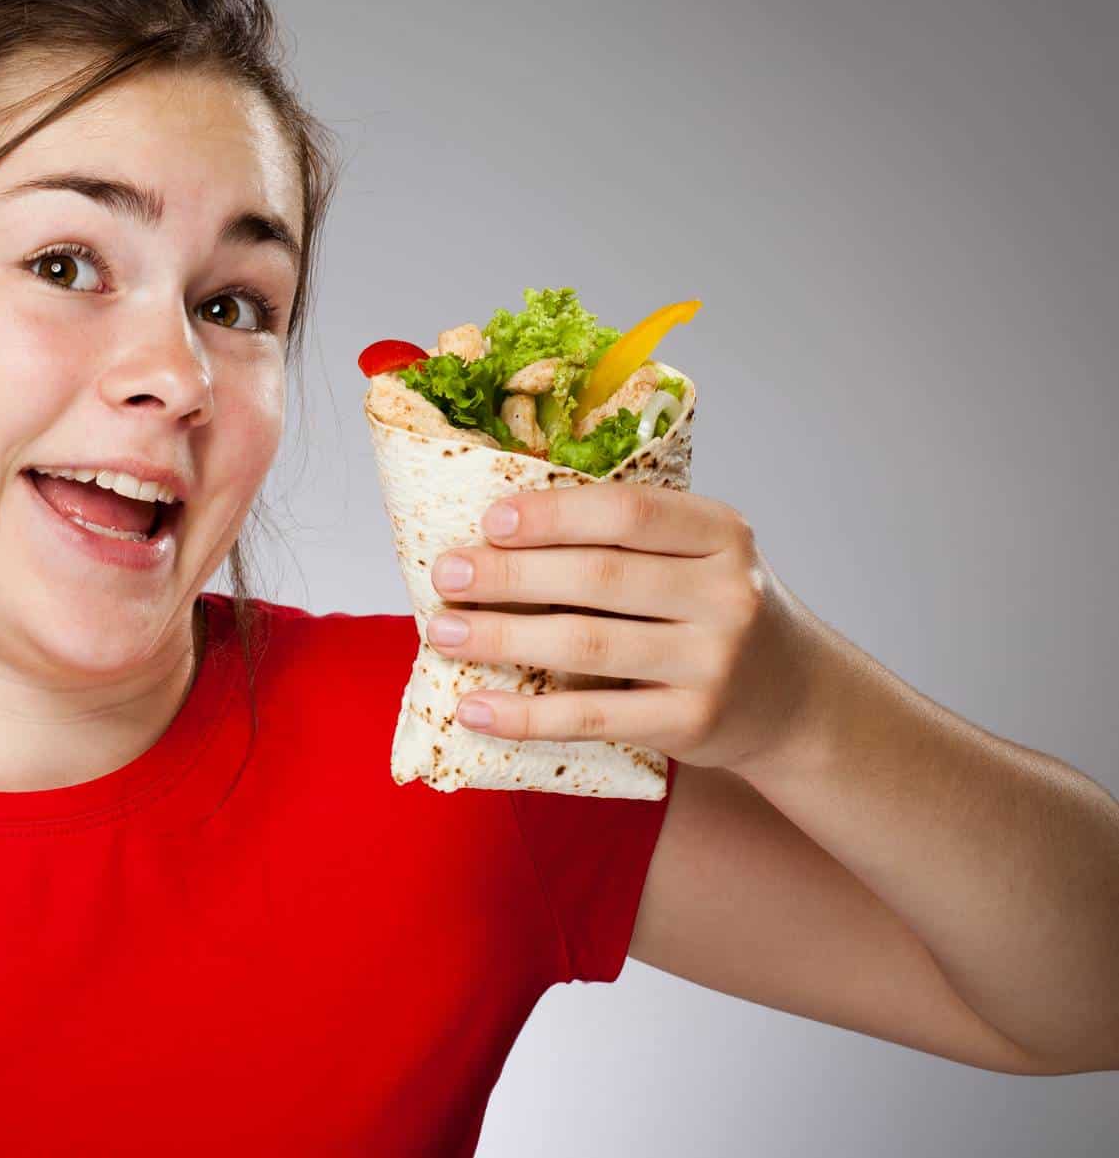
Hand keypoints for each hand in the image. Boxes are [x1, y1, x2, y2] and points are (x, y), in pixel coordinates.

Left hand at [420, 484, 821, 770]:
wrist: (794, 697)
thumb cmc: (711, 611)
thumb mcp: (696, 557)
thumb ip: (624, 540)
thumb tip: (494, 529)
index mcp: (721, 534)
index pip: (628, 512)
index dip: (553, 515)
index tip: (488, 520)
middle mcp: (726, 594)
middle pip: (598, 578)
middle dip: (509, 574)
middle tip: (445, 574)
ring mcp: (713, 662)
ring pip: (587, 646)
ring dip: (502, 637)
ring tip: (442, 632)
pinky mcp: (692, 723)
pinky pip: (592, 718)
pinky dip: (524, 715)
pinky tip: (473, 708)